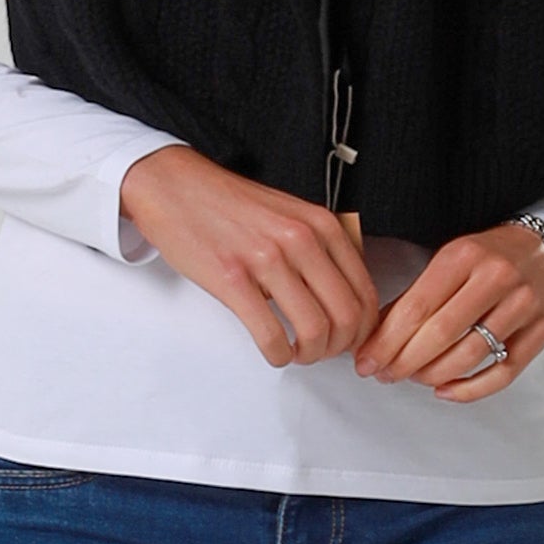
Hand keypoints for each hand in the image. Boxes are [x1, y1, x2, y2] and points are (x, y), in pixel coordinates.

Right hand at [120, 146, 380, 369]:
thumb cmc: (233, 206)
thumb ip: (322, 248)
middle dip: (339, 348)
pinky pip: (271, 336)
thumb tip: (346, 299)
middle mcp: (300, 239)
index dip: (363, 330)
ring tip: (297, 352)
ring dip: (310, 355)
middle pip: (347, 317)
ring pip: (314, 331)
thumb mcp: (292, 213)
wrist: (178, 188)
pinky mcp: (232, 279)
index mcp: (320, 224)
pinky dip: (279, 356)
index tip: (350, 341)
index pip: (364, 292)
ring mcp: (266, 259)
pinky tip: (274, 350)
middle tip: (322, 352)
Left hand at [353, 223, 543, 401]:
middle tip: (385, 375)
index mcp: (464, 254)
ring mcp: (522, 305)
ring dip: (433, 375)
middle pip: (441, 333)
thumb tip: (378, 335)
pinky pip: (503, 373)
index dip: (387, 340)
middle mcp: (495, 277)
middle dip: (405, 361)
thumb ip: (417, 293)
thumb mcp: (451, 258)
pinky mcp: (541, 332)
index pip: (418, 306)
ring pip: (470, 355)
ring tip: (413, 378)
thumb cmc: (490, 256)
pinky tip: (446, 391)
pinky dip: (470, 390)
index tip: (367, 361)